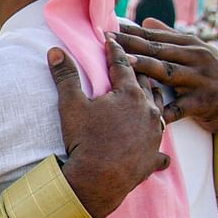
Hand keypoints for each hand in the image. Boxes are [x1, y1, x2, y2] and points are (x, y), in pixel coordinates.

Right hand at [48, 39, 169, 217]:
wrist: (97, 179)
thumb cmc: (85, 140)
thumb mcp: (71, 105)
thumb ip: (66, 76)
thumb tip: (56, 51)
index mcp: (129, 94)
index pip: (122, 65)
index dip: (115, 50)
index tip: (111, 39)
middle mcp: (147, 111)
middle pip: (145, 84)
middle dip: (138, 71)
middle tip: (134, 61)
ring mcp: (153, 135)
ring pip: (158, 111)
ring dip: (152, 101)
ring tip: (149, 96)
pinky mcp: (152, 157)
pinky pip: (160, 152)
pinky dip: (158, 149)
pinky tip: (161, 153)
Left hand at [114, 19, 217, 144]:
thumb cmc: (213, 76)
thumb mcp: (197, 53)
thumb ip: (171, 37)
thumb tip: (147, 21)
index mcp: (190, 45)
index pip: (156, 37)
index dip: (131, 33)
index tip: (107, 29)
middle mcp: (196, 58)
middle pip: (158, 51)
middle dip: (132, 46)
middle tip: (108, 42)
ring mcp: (201, 79)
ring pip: (169, 73)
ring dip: (147, 68)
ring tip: (126, 65)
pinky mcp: (205, 102)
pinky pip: (181, 107)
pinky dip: (166, 110)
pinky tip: (148, 111)